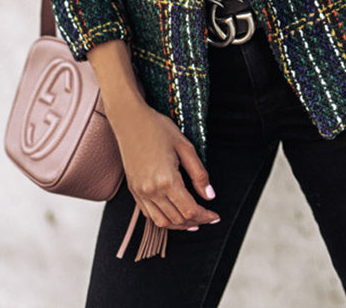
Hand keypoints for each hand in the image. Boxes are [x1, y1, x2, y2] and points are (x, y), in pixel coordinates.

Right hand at [110, 100, 219, 231]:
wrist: (130, 120)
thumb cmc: (157, 128)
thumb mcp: (185, 146)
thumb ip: (199, 174)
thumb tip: (209, 195)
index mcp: (167, 180)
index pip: (190, 210)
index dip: (206, 217)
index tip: (215, 216)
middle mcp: (151, 190)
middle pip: (178, 219)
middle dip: (196, 222)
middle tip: (208, 217)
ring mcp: (140, 192)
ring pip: (162, 222)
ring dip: (179, 225)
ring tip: (193, 221)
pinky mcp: (133, 190)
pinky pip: (149, 214)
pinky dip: (163, 219)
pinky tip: (173, 214)